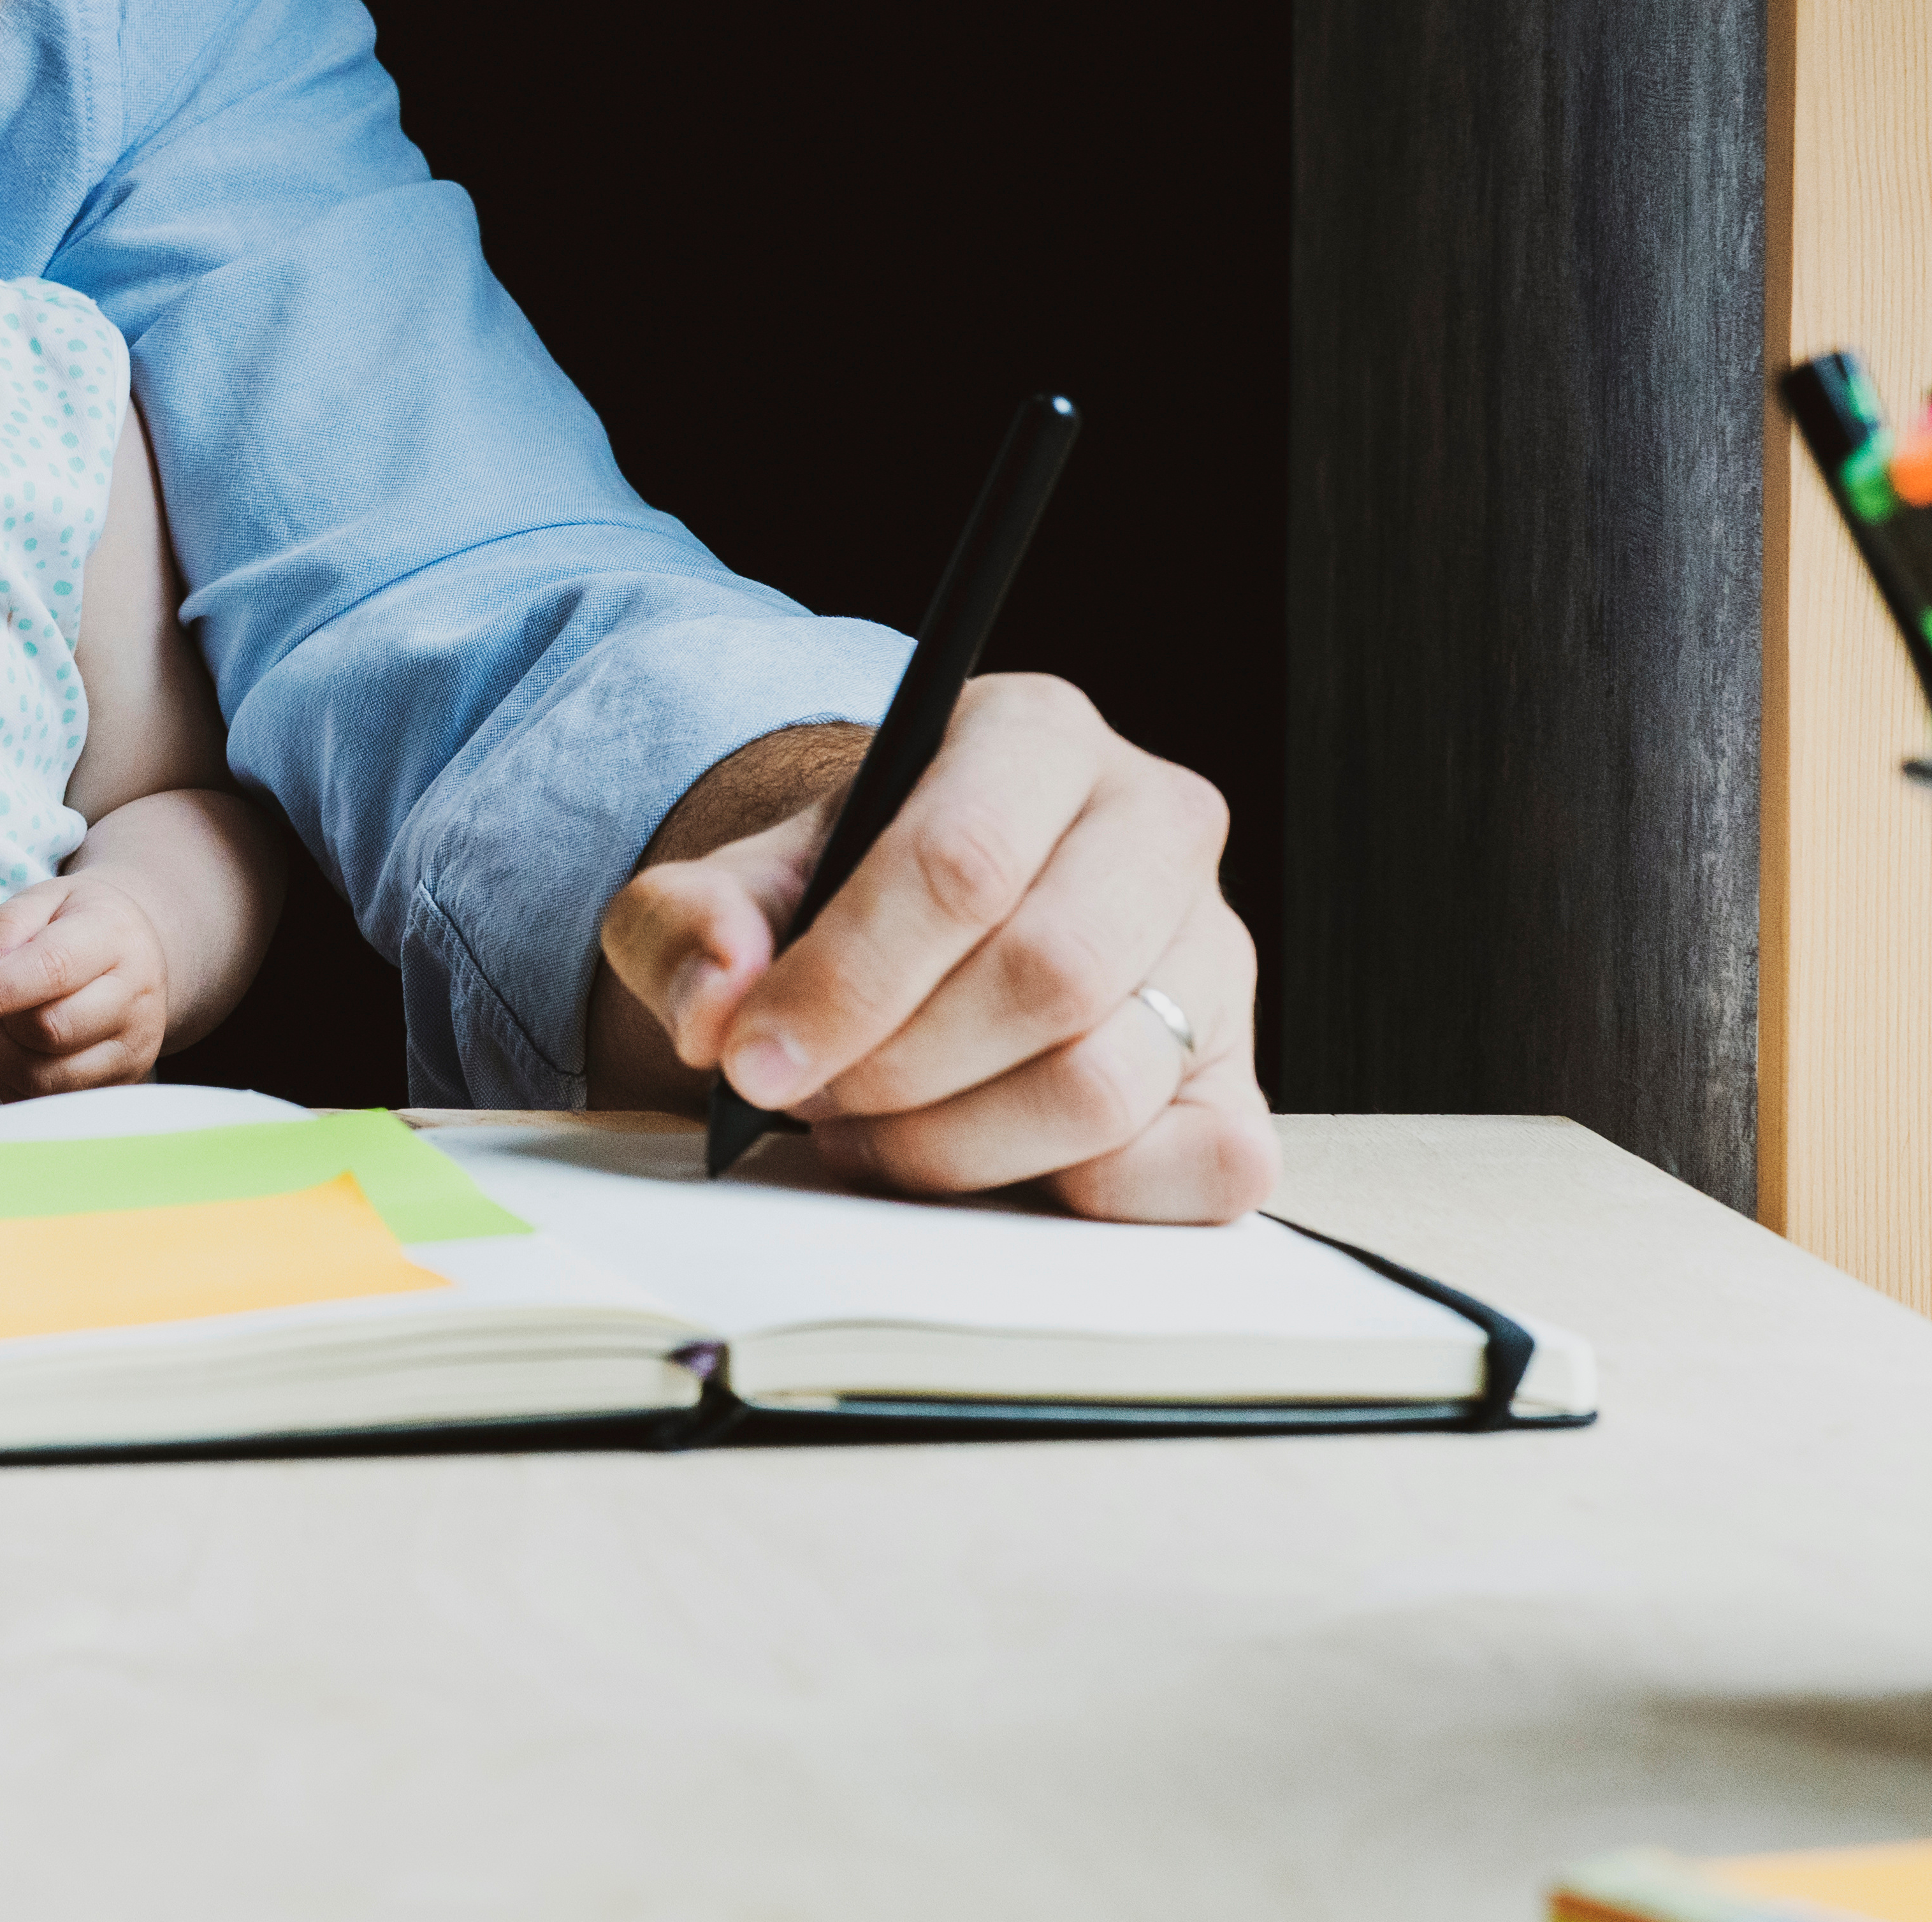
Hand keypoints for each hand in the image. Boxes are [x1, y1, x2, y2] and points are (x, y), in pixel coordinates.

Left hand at [0, 874, 172, 1094]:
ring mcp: (137, 1044)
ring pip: (50, 1077)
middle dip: (2, 1024)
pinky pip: (54, 1102)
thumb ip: (2, 929)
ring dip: (8, 1058)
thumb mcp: (39, 902)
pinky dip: (22, 1084)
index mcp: (113, 935)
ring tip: (9, 1029)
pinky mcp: (127, 1081)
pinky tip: (26, 1052)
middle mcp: (136, 993)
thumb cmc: (77, 924)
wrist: (141, 953)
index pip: (52, 969)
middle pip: (50, 1030)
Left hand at [590, 675, 1276, 1222]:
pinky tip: (993, 1172)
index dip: (847, 982)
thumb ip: (690, 925)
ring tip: (873, 1131)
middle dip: (900, 1069)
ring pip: (1106, 1083)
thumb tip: (719, 1005)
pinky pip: (1206, 1166)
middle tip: (814, 1100)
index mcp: (1035, 735)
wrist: (919, 935)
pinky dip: (1087, 1197)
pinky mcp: (1241, 1078)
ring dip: (959, 1143)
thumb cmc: (841, 899)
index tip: (754, 1061)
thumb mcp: (734, 887)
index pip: (961, 861)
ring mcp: (1217, 955)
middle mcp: (1155, 823)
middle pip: (1045, 976)